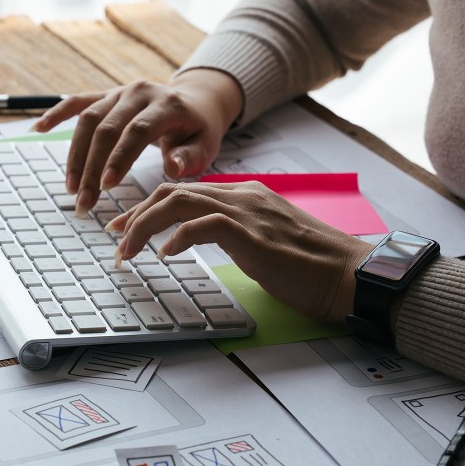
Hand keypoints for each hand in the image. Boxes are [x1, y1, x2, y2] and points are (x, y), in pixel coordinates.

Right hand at [32, 69, 243, 215]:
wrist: (194, 100)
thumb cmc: (199, 129)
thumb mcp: (206, 144)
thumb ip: (190, 156)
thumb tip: (173, 167)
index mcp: (166, 104)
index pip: (137, 131)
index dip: (119, 158)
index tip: (107, 187)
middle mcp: (138, 93)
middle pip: (106, 128)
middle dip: (92, 167)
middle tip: (83, 201)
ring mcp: (118, 92)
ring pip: (88, 120)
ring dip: (75, 156)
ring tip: (71, 188)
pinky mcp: (105, 95)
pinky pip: (76, 102)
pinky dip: (55, 114)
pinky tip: (37, 130)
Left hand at [110, 181, 370, 323]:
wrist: (350, 274)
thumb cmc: (311, 267)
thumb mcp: (264, 243)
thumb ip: (233, 235)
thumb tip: (198, 242)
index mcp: (244, 196)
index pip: (184, 191)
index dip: (147, 209)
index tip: (124, 228)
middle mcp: (242, 196)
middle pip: (173, 191)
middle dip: (135, 215)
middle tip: (114, 238)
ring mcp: (248, 212)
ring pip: (180, 202)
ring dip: (145, 226)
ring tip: (127, 250)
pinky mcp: (254, 235)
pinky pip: (205, 225)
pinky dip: (179, 235)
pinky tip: (166, 254)